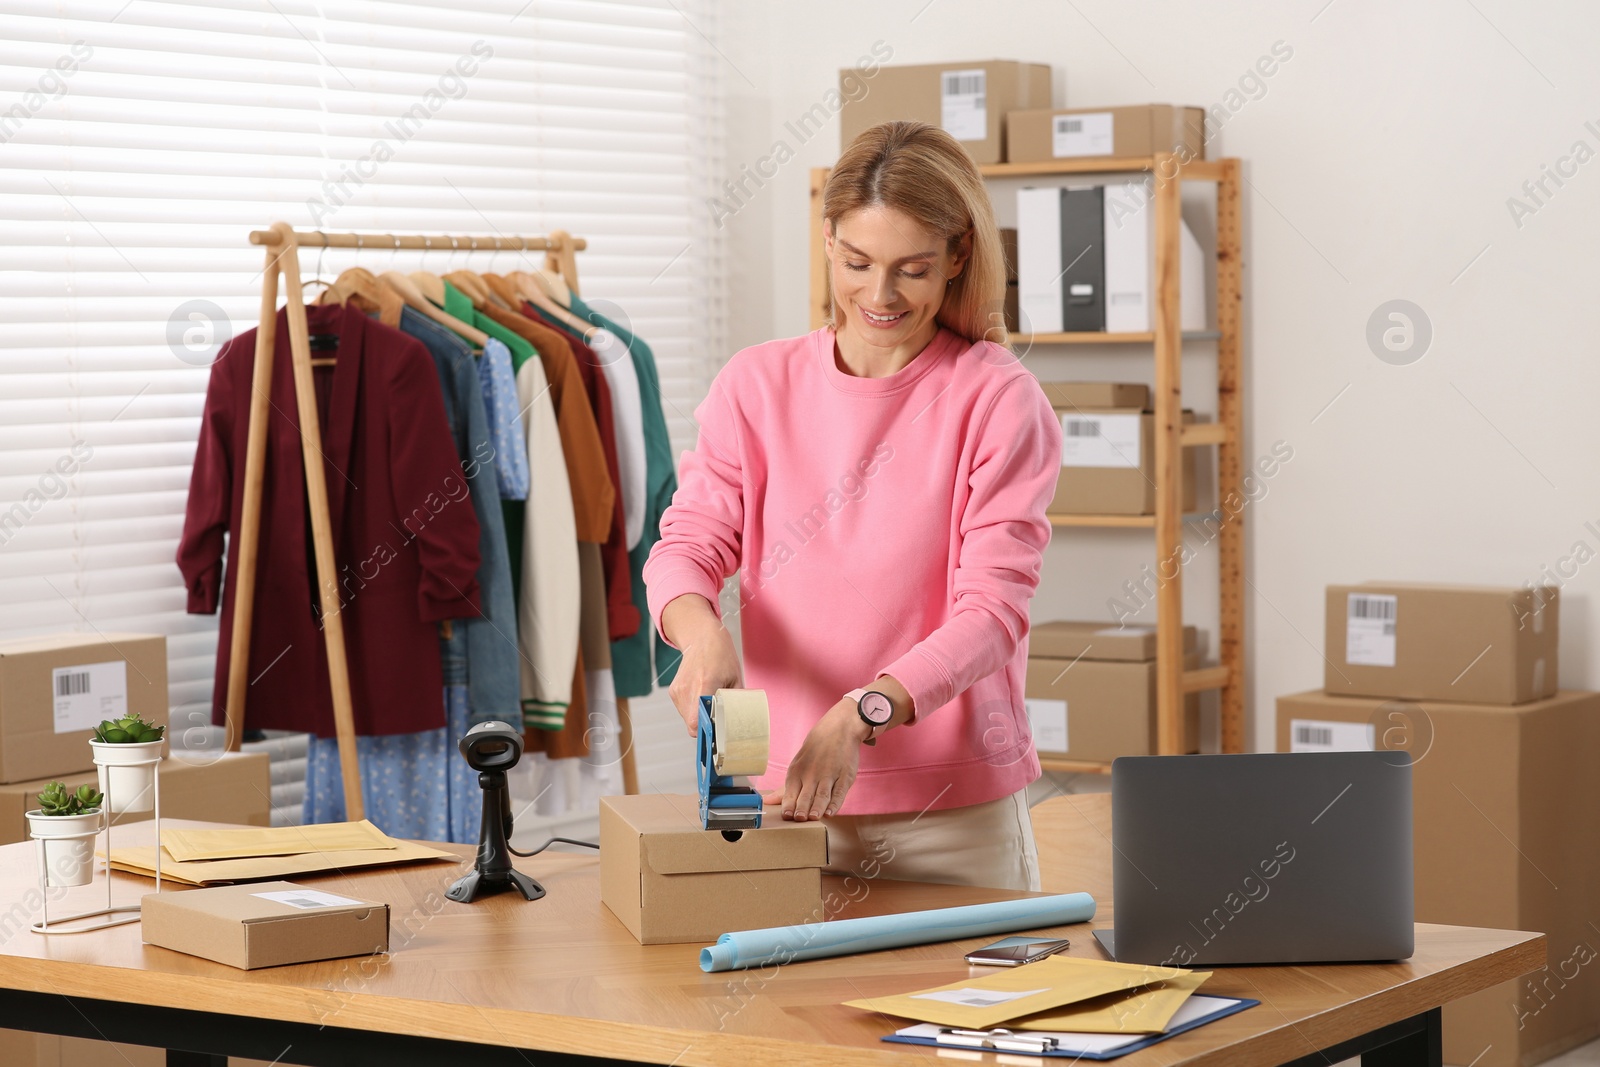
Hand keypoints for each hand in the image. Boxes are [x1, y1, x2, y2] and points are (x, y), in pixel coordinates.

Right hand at [662, 595, 740, 735]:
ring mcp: (678, 691)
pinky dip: (693, 709)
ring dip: (699, 717)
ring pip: (687, 719)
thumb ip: (735, 701)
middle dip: (705, 725)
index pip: (697, 722)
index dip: (707, 731)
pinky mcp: (674, 691)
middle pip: (692, 724)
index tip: (717, 733)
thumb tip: (739, 720)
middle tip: (718, 718)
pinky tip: (701, 696)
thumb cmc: (720, 654)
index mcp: (704, 684)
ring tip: (709, 703)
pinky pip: (683, 710)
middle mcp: (687, 689)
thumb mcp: (735, 677)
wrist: (701, 637)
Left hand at [762, 698, 868, 820]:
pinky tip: (830, 812)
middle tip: (799, 818)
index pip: (791, 792)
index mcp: (797, 773)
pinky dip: (835, 803)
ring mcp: (829, 775)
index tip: (787, 816)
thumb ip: (785, 790)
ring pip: (822, 795)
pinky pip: (839, 792)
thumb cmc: (814, 752)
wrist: (837, 730)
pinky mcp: (845, 777)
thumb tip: (767, 802)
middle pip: (806, 795)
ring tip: (813, 817)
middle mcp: (812, 774)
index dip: (789, 805)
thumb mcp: (797, 767)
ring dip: (818, 807)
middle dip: (802, 807)